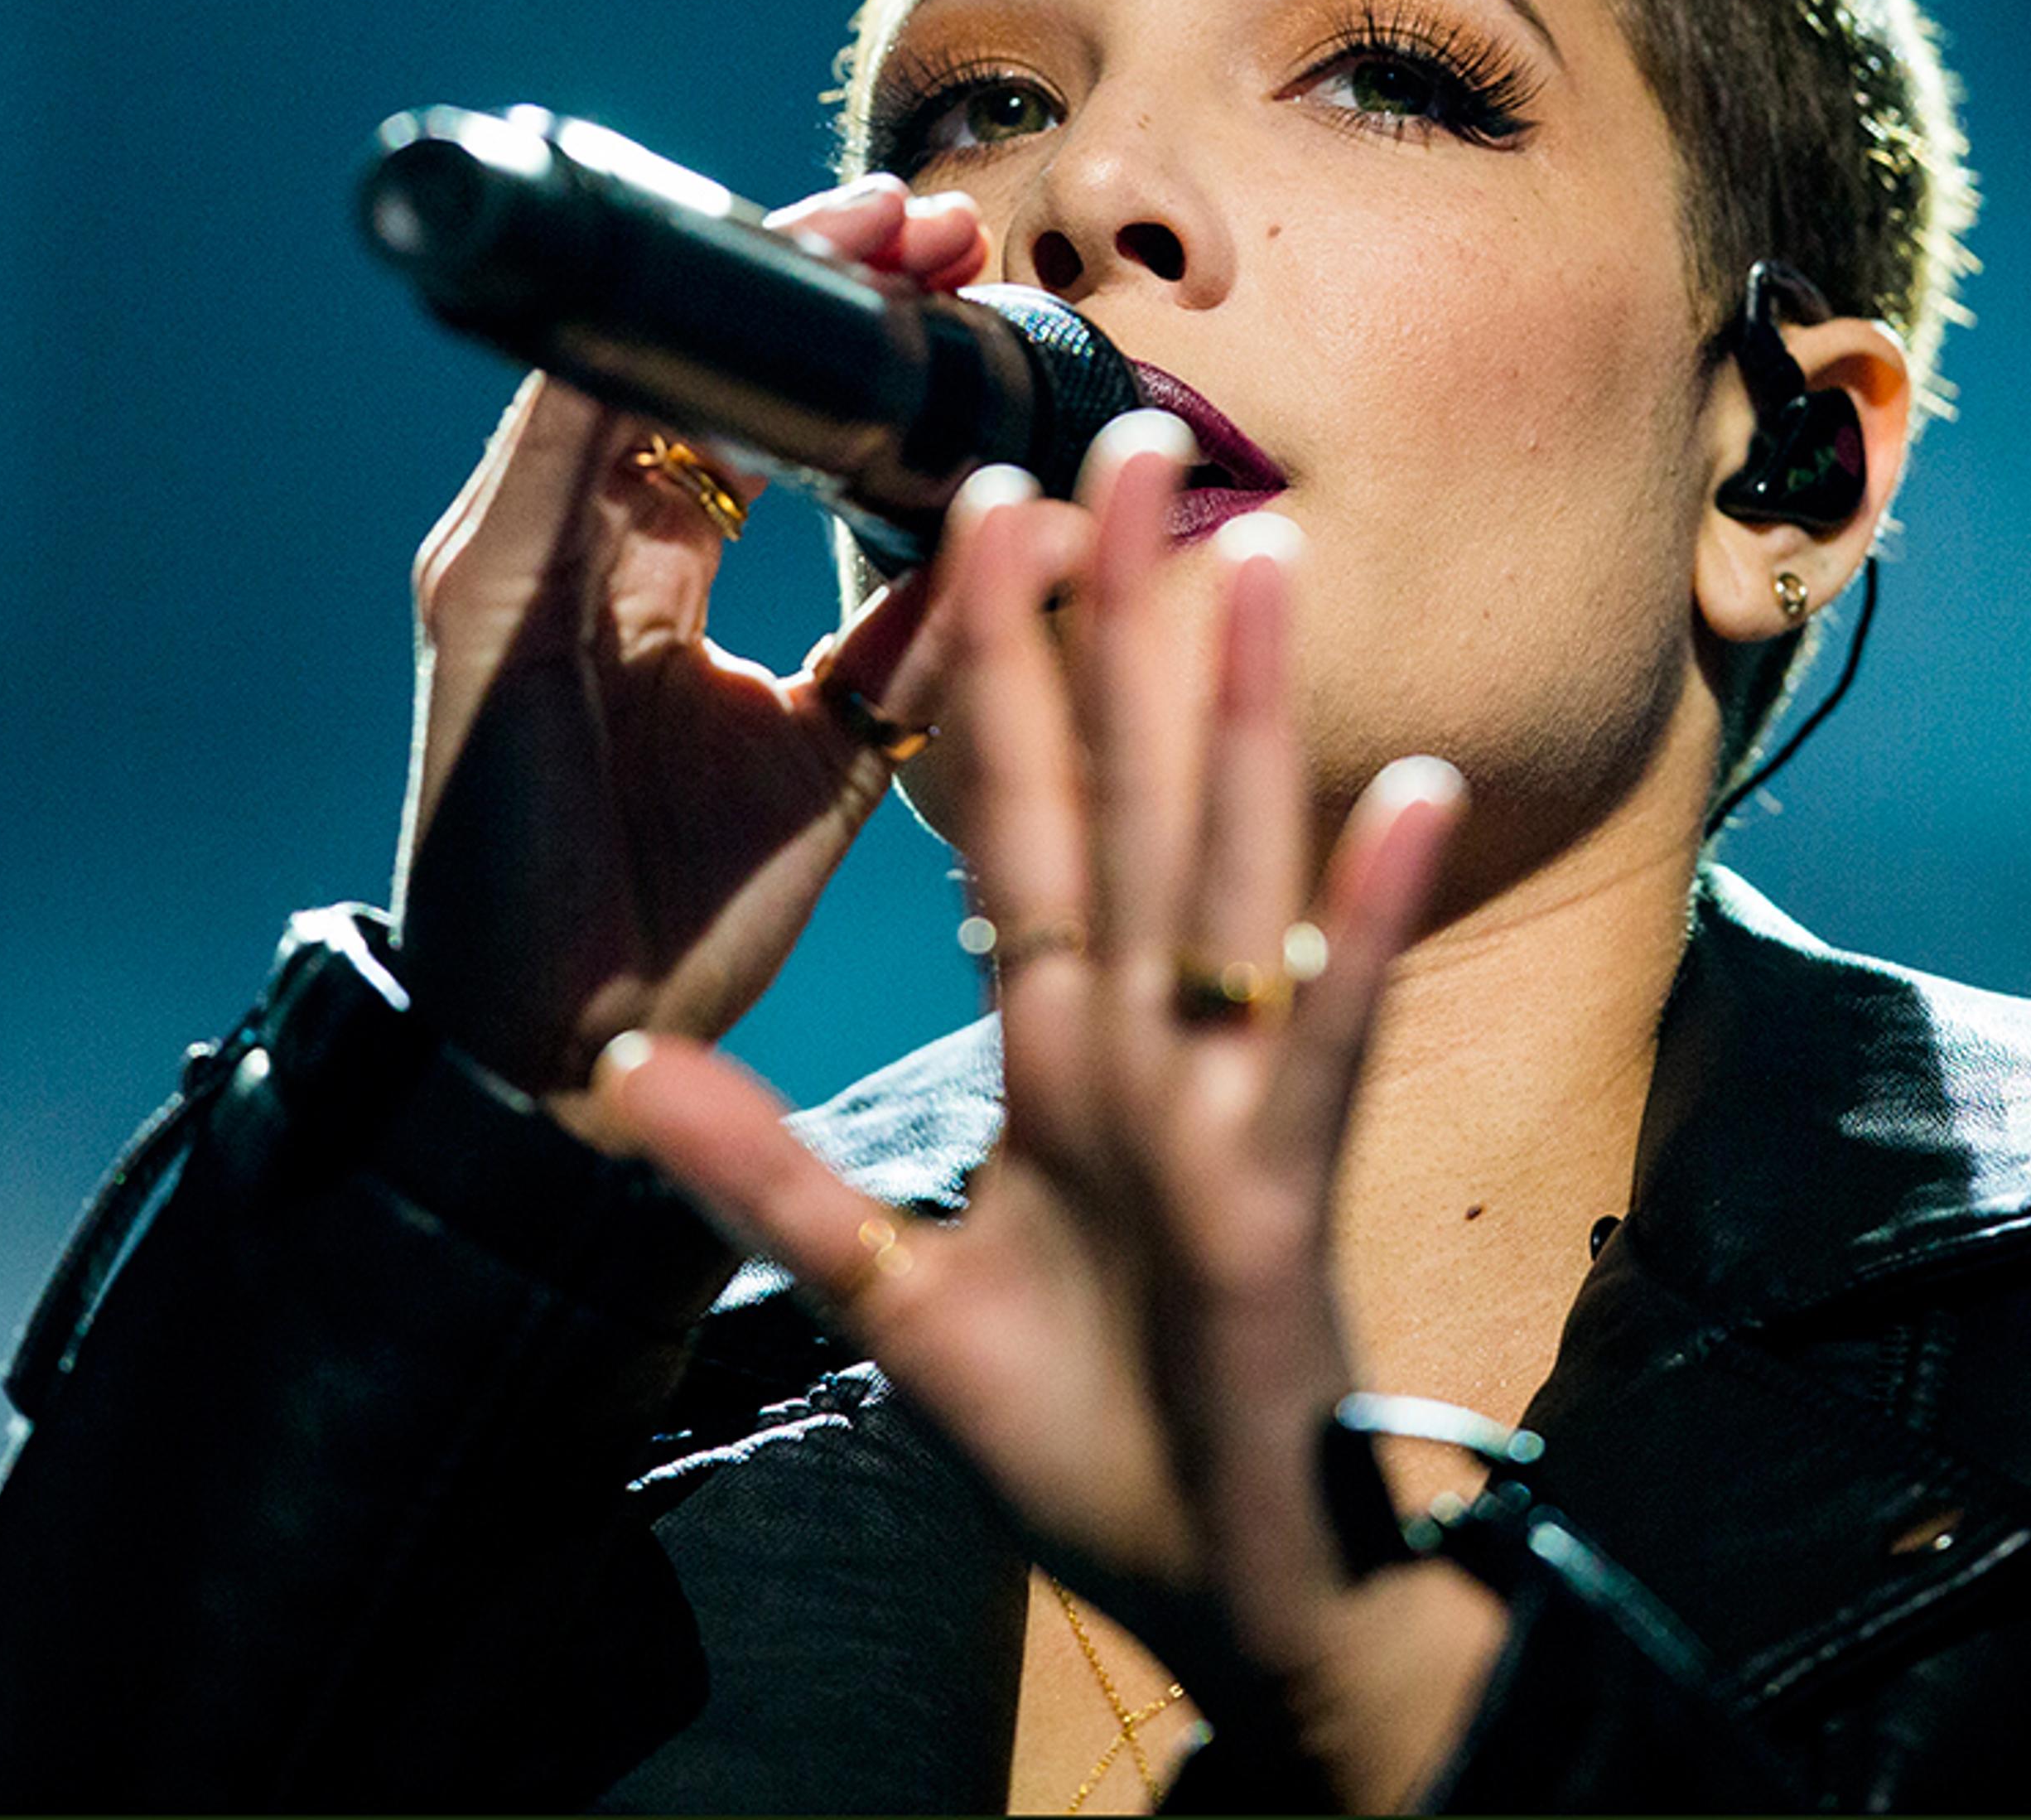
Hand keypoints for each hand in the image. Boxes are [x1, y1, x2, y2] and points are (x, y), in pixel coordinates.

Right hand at [392, 176, 988, 1133]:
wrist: (576, 1052)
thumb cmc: (680, 917)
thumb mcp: (832, 749)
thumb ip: (911, 640)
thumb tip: (1031, 529)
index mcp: (646, 581)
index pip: (742, 416)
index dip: (845, 338)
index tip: (961, 271)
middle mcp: (572, 549)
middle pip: (687, 366)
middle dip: (811, 280)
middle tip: (938, 219)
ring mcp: (515, 560)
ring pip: (631, 368)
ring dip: (752, 289)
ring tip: (877, 230)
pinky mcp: (482, 591)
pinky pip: (562, 439)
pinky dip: (651, 357)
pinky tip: (746, 293)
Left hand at [599, 417, 1500, 1801]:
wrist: (1220, 1589)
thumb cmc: (1087, 1435)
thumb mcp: (889, 1293)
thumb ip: (764, 1175)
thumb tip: (624, 1068)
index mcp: (1053, 1051)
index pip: (1012, 823)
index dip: (987, 672)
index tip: (976, 511)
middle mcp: (1139, 1045)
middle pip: (1123, 798)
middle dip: (1117, 625)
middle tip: (1125, 440)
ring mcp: (1217, 1108)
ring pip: (1224, 873)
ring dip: (1243, 716)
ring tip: (1256, 555)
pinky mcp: (1279, 1194)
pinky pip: (1321, 1041)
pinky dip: (1358, 926)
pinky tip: (1406, 794)